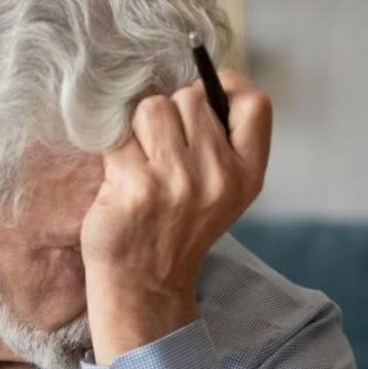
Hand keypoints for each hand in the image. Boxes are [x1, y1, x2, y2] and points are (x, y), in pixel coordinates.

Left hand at [79, 71, 271, 364]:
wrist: (144, 286)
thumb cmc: (176, 229)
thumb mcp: (221, 192)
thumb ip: (220, 142)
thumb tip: (196, 82)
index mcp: (247, 174)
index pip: (254, 104)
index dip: (225, 85)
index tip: (206, 95)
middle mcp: (218, 175)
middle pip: (189, 98)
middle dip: (169, 115)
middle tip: (160, 152)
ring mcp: (177, 181)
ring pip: (152, 108)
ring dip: (138, 128)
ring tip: (140, 163)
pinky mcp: (136, 187)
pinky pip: (118, 136)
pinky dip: (113, 151)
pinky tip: (121, 178)